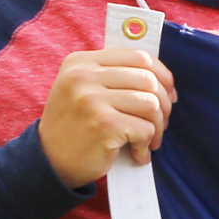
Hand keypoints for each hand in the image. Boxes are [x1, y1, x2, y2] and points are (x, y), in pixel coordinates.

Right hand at [40, 50, 175, 188]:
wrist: (49, 161)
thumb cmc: (76, 125)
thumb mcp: (84, 89)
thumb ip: (115, 75)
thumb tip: (163, 77)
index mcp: (81, 62)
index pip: (139, 57)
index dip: (162, 76)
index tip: (168, 95)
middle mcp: (83, 76)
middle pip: (149, 80)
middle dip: (164, 104)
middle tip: (160, 123)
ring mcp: (91, 99)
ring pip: (151, 104)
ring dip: (158, 127)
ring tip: (149, 140)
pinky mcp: (103, 124)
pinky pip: (145, 129)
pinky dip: (147, 144)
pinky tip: (138, 153)